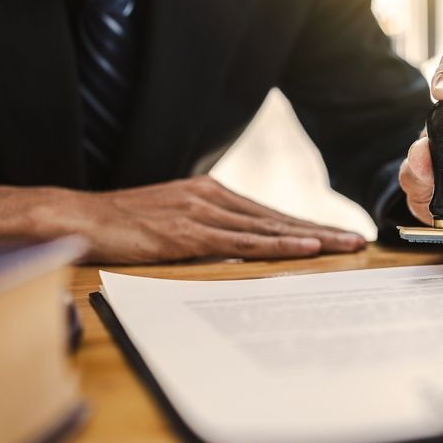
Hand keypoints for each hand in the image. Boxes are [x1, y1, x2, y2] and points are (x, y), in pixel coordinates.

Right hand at [0, 176, 365, 263]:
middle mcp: (214, 199)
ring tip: (346, 246)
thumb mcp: (175, 221)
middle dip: (323, 230)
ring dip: (312, 237)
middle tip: (359, 242)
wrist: (83, 217)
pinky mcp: (190, 232)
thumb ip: (208, 230)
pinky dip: (277, 243)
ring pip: (269, 227)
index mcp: (212, 195)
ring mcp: (203, 213)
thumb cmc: (127, 224)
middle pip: (279, 217)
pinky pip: (243, 241)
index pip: (271, 214)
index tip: (339, 235)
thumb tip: (238, 247)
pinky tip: (305, 247)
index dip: (307, 224)